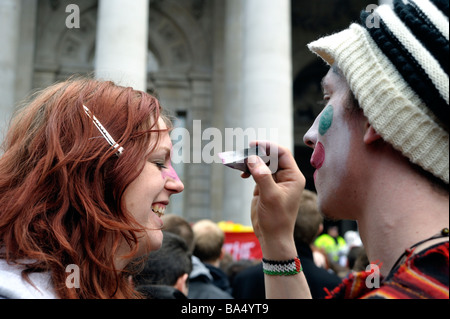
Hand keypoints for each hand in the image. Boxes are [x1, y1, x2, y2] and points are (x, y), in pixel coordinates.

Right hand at [242, 141, 304, 258]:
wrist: (272, 237)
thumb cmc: (276, 219)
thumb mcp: (270, 196)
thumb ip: (262, 176)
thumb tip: (252, 159)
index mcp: (293, 177)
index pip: (282, 154)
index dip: (269, 147)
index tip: (254, 145)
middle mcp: (286, 177)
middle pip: (272, 157)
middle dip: (258, 153)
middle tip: (244, 153)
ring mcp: (275, 181)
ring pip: (263, 164)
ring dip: (252, 161)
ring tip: (240, 162)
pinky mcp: (265, 187)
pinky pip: (257, 172)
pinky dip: (249, 170)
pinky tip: (242, 174)